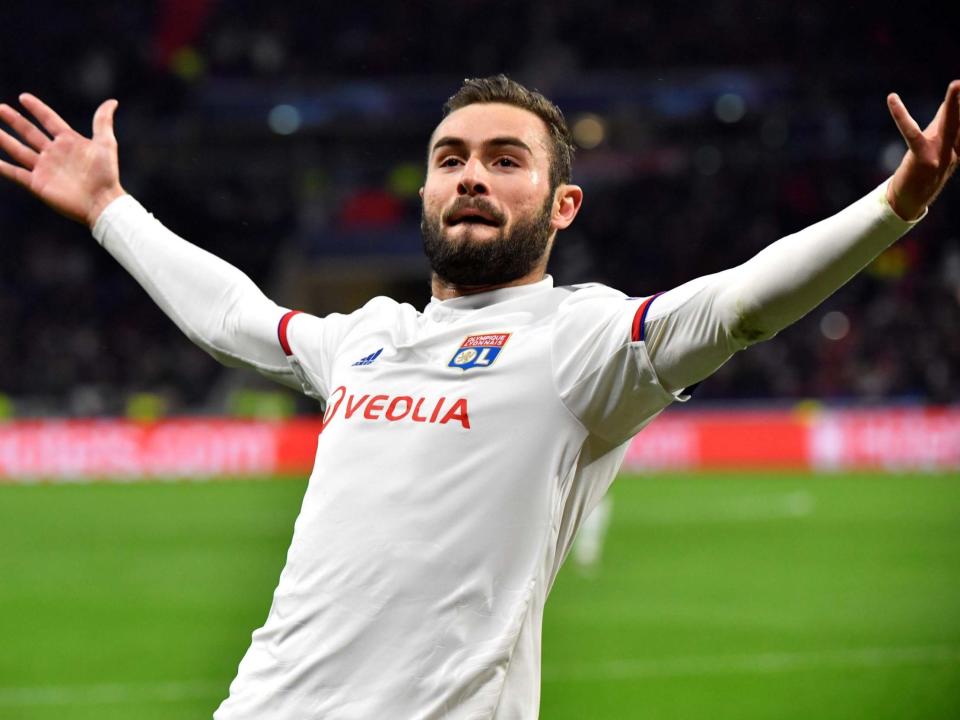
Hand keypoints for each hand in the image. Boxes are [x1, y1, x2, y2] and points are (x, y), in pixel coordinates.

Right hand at [0, 94, 124, 227]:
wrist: (102, 202)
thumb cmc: (106, 174)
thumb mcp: (106, 144)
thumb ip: (103, 122)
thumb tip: (112, 101)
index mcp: (69, 141)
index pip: (49, 120)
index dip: (37, 109)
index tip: (23, 97)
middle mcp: (54, 153)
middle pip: (29, 132)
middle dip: (14, 120)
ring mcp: (45, 168)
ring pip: (18, 150)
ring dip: (3, 139)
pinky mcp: (38, 183)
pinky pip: (15, 173)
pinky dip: (2, 167)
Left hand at [885, 80, 959, 220]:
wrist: (906, 204)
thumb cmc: (918, 176)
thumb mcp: (935, 152)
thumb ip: (941, 129)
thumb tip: (946, 107)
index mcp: (956, 151)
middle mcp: (952, 152)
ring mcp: (940, 156)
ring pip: (950, 124)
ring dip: (953, 103)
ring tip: (957, 84)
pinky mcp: (923, 159)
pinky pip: (912, 133)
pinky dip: (901, 115)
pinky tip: (892, 98)